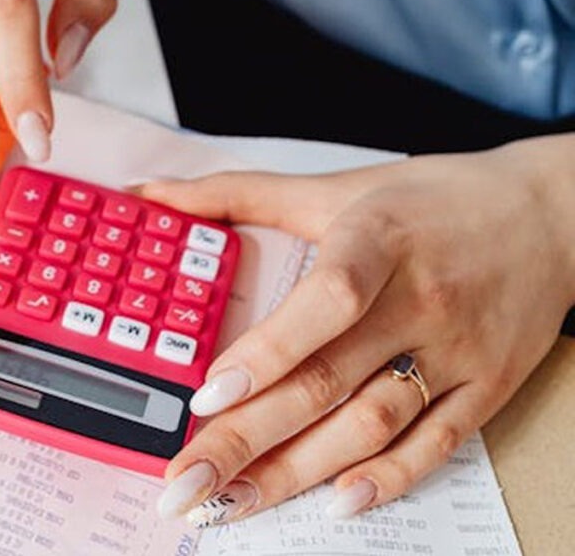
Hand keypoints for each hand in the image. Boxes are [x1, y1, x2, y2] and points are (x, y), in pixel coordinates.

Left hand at [140, 135, 574, 525]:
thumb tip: (153, 196)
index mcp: (377, 242)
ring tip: (234, 503)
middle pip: (329, 382)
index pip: (325, 304)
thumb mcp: (336, 186)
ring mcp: (457, 350)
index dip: (267, 352)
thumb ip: (238, 193)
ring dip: (299, 472)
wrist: (551, 215)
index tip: (207, 396)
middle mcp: (419, 301)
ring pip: (373, 424)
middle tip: (187, 481)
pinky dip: (388, 477)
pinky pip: (437, 443)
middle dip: (249, 439)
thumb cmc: (430, 200)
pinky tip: (335, 501)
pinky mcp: (488, 386)